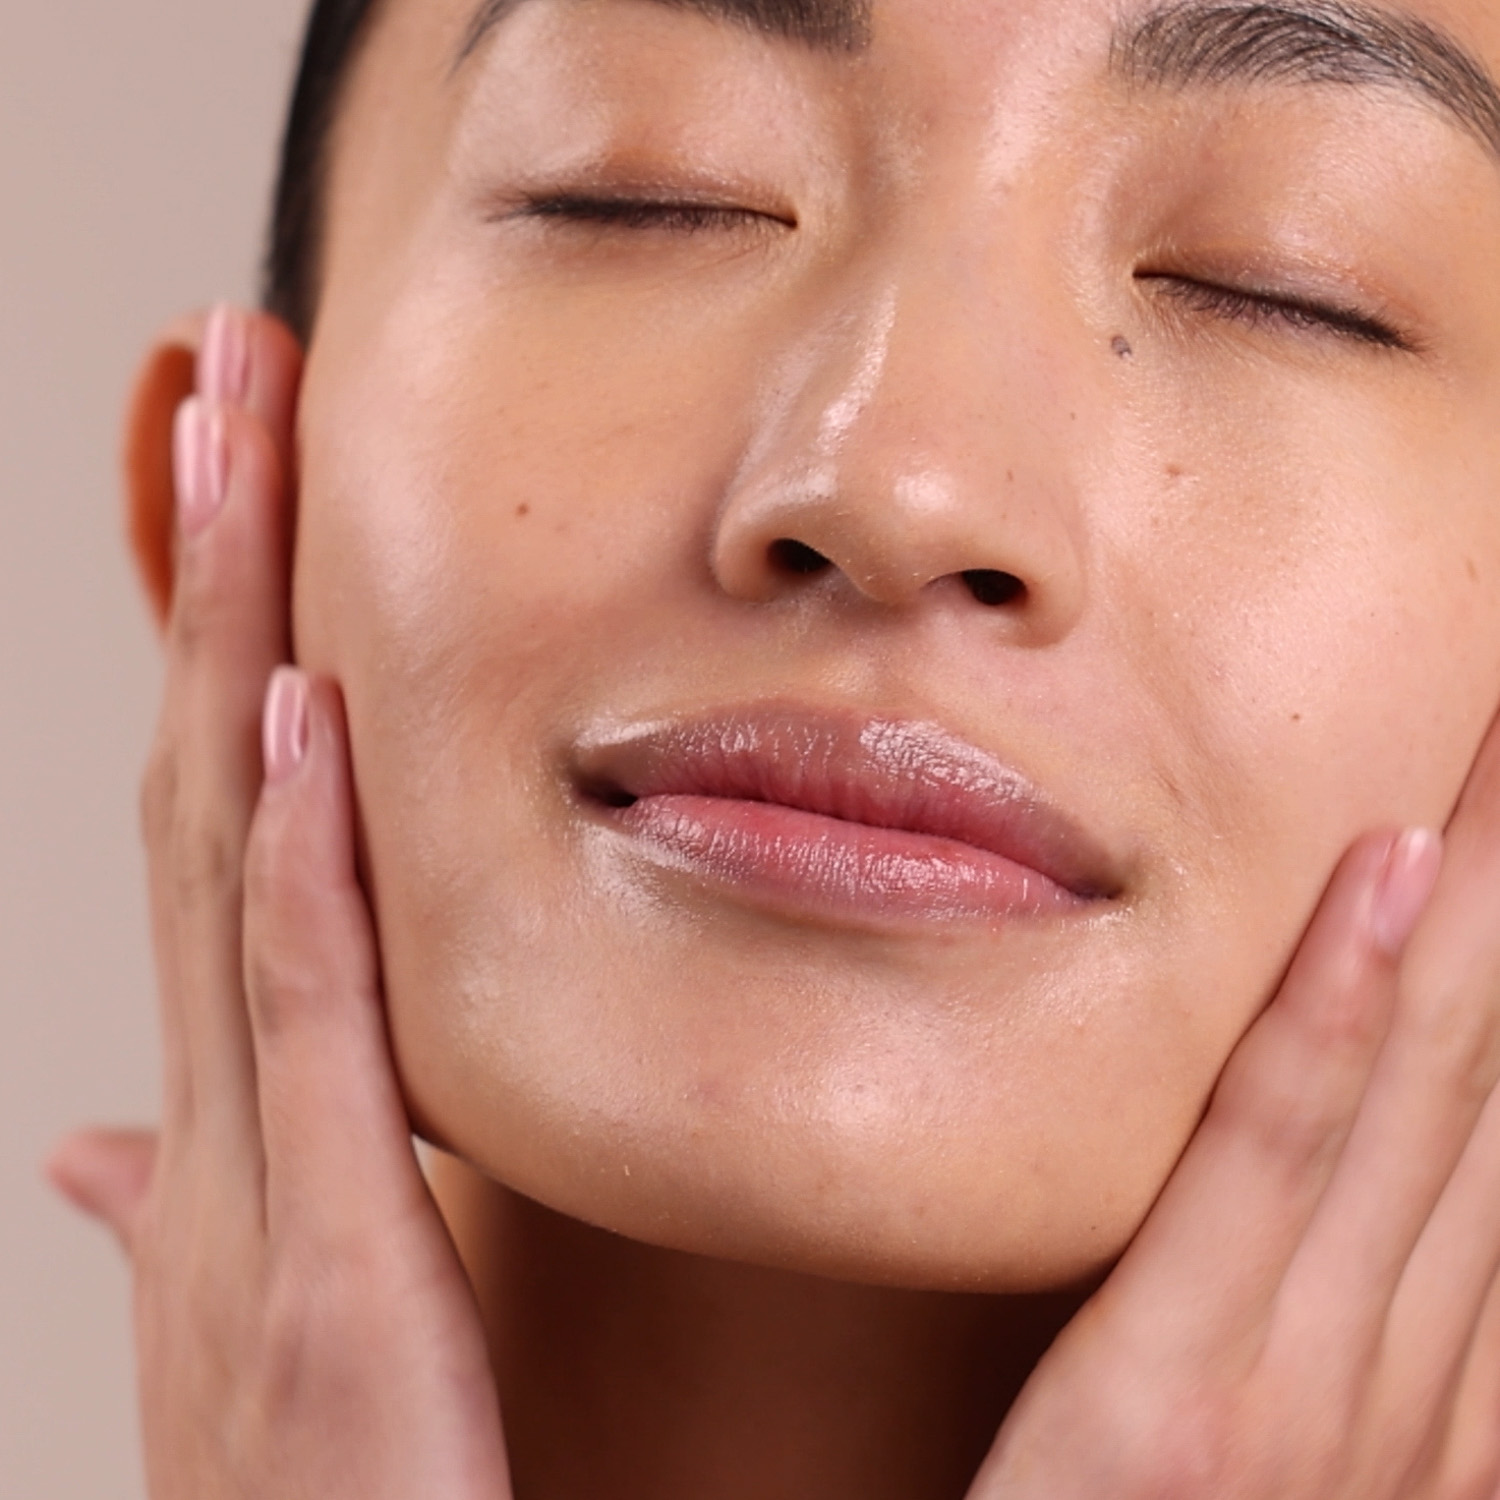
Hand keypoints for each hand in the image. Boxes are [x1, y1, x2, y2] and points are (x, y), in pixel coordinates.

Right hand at [47, 308, 509, 1499]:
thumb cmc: (317, 1486)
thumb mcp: (248, 1309)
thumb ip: (193, 1190)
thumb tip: (95, 1127)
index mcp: (214, 1121)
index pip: (206, 833)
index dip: (209, 651)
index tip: (239, 494)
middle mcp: (208, 1119)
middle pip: (198, 790)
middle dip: (210, 578)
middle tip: (224, 382)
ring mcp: (249, 1187)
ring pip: (228, 859)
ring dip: (230, 645)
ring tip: (237, 447)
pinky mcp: (326, 1266)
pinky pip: (309, 1025)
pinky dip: (290, 866)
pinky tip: (294, 720)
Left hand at [976, 724, 1499, 1495]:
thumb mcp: (1250, 1452)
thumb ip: (1326, 1321)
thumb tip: (1387, 1156)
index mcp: (1427, 1408)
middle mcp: (1404, 1398)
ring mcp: (1304, 1412)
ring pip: (1430, 1103)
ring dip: (1487, 908)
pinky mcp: (1172, 1420)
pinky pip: (1268, 1176)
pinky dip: (1338, 1023)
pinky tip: (1381, 880)